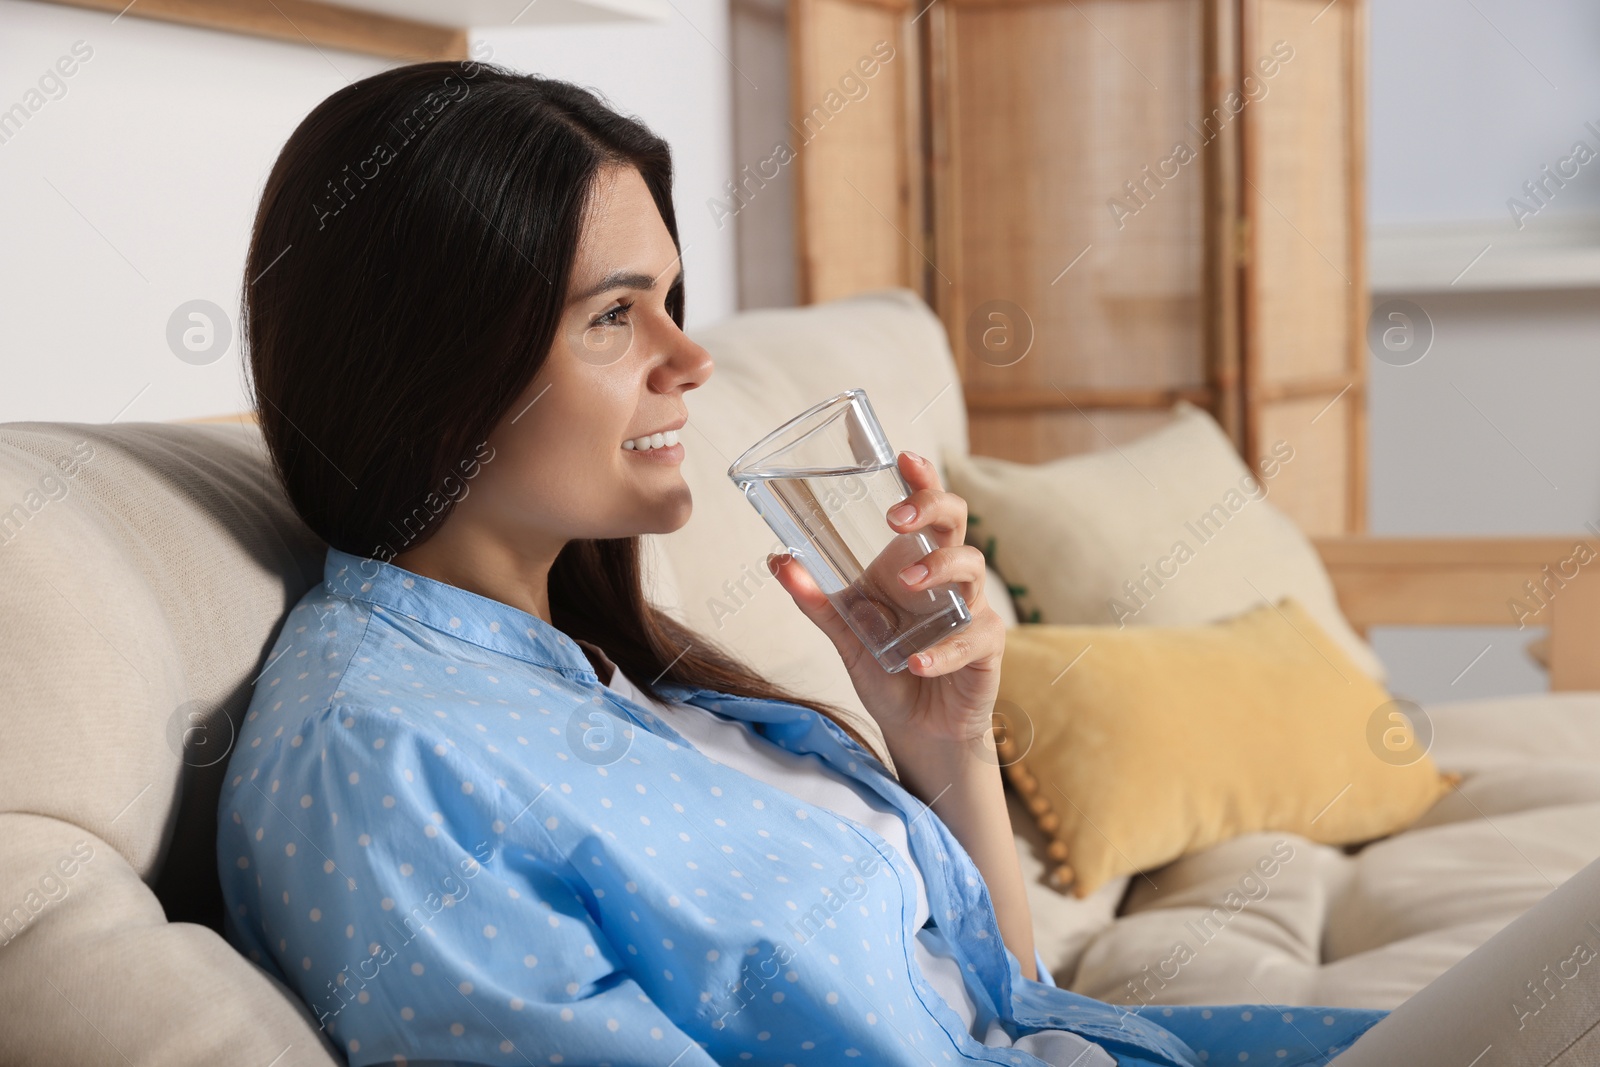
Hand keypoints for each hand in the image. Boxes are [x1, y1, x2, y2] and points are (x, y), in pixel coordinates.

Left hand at [766, 449, 1005, 747]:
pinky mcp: (985, 649)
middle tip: (897, 520)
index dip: (922, 479)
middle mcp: (948, 578)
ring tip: (908, 585)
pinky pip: (973, 638)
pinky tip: (917, 663)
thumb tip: (778, 559)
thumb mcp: (845, 633)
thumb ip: (817, 599)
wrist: (918, 729)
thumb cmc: (888, 670)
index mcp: (914, 562)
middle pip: (956, 521)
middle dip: (931, 509)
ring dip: (939, 570)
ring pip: (972, 570)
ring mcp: (970, 610)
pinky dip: (943, 651)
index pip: (927, 509)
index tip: (904, 457)